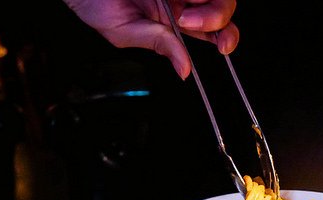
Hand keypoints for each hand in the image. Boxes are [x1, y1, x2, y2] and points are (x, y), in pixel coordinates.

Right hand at [62, 0, 238, 78]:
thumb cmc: (96, 4)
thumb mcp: (126, 32)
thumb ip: (158, 44)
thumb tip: (184, 70)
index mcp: (174, 21)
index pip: (213, 30)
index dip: (226, 36)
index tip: (222, 45)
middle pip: (221, 7)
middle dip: (216, 17)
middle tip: (188, 21)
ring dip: (208, 3)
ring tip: (180, 8)